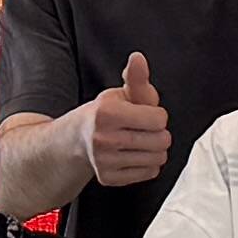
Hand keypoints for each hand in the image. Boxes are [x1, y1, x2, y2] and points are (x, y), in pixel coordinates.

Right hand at [83, 53, 170, 190]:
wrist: (75, 139)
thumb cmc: (104, 114)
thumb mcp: (119, 93)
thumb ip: (136, 78)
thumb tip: (138, 58)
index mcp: (106, 113)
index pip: (159, 119)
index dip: (157, 115)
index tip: (144, 114)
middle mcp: (103, 139)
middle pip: (161, 140)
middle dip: (158, 133)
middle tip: (143, 129)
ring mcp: (105, 161)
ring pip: (158, 158)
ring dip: (155, 149)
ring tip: (139, 141)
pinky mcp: (109, 178)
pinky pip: (149, 173)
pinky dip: (147, 164)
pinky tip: (133, 155)